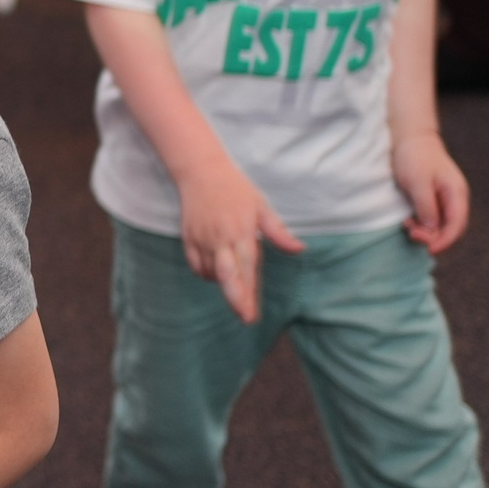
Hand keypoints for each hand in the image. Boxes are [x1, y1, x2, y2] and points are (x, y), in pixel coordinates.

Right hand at [177, 159, 301, 323]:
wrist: (200, 170)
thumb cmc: (236, 189)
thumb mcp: (261, 207)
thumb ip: (278, 232)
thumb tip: (300, 249)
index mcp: (240, 231)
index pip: (247, 268)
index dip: (250, 293)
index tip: (252, 315)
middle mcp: (219, 238)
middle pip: (226, 276)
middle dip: (235, 299)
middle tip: (244, 317)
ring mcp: (201, 238)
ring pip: (211, 272)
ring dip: (223, 284)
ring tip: (236, 289)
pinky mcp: (188, 237)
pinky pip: (196, 264)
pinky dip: (206, 273)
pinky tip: (217, 273)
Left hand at [392, 128, 469, 253]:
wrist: (410, 139)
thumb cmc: (415, 157)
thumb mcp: (418, 182)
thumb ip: (426, 205)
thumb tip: (432, 228)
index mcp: (456, 193)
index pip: (457, 224)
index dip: (445, 240)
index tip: (429, 249)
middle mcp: (454, 199)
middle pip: (450, 228)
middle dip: (433, 236)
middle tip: (411, 234)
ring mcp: (444, 199)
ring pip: (440, 225)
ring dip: (425, 231)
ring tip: (407, 225)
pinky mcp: (433, 199)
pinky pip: (431, 218)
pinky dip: (421, 224)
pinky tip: (408, 221)